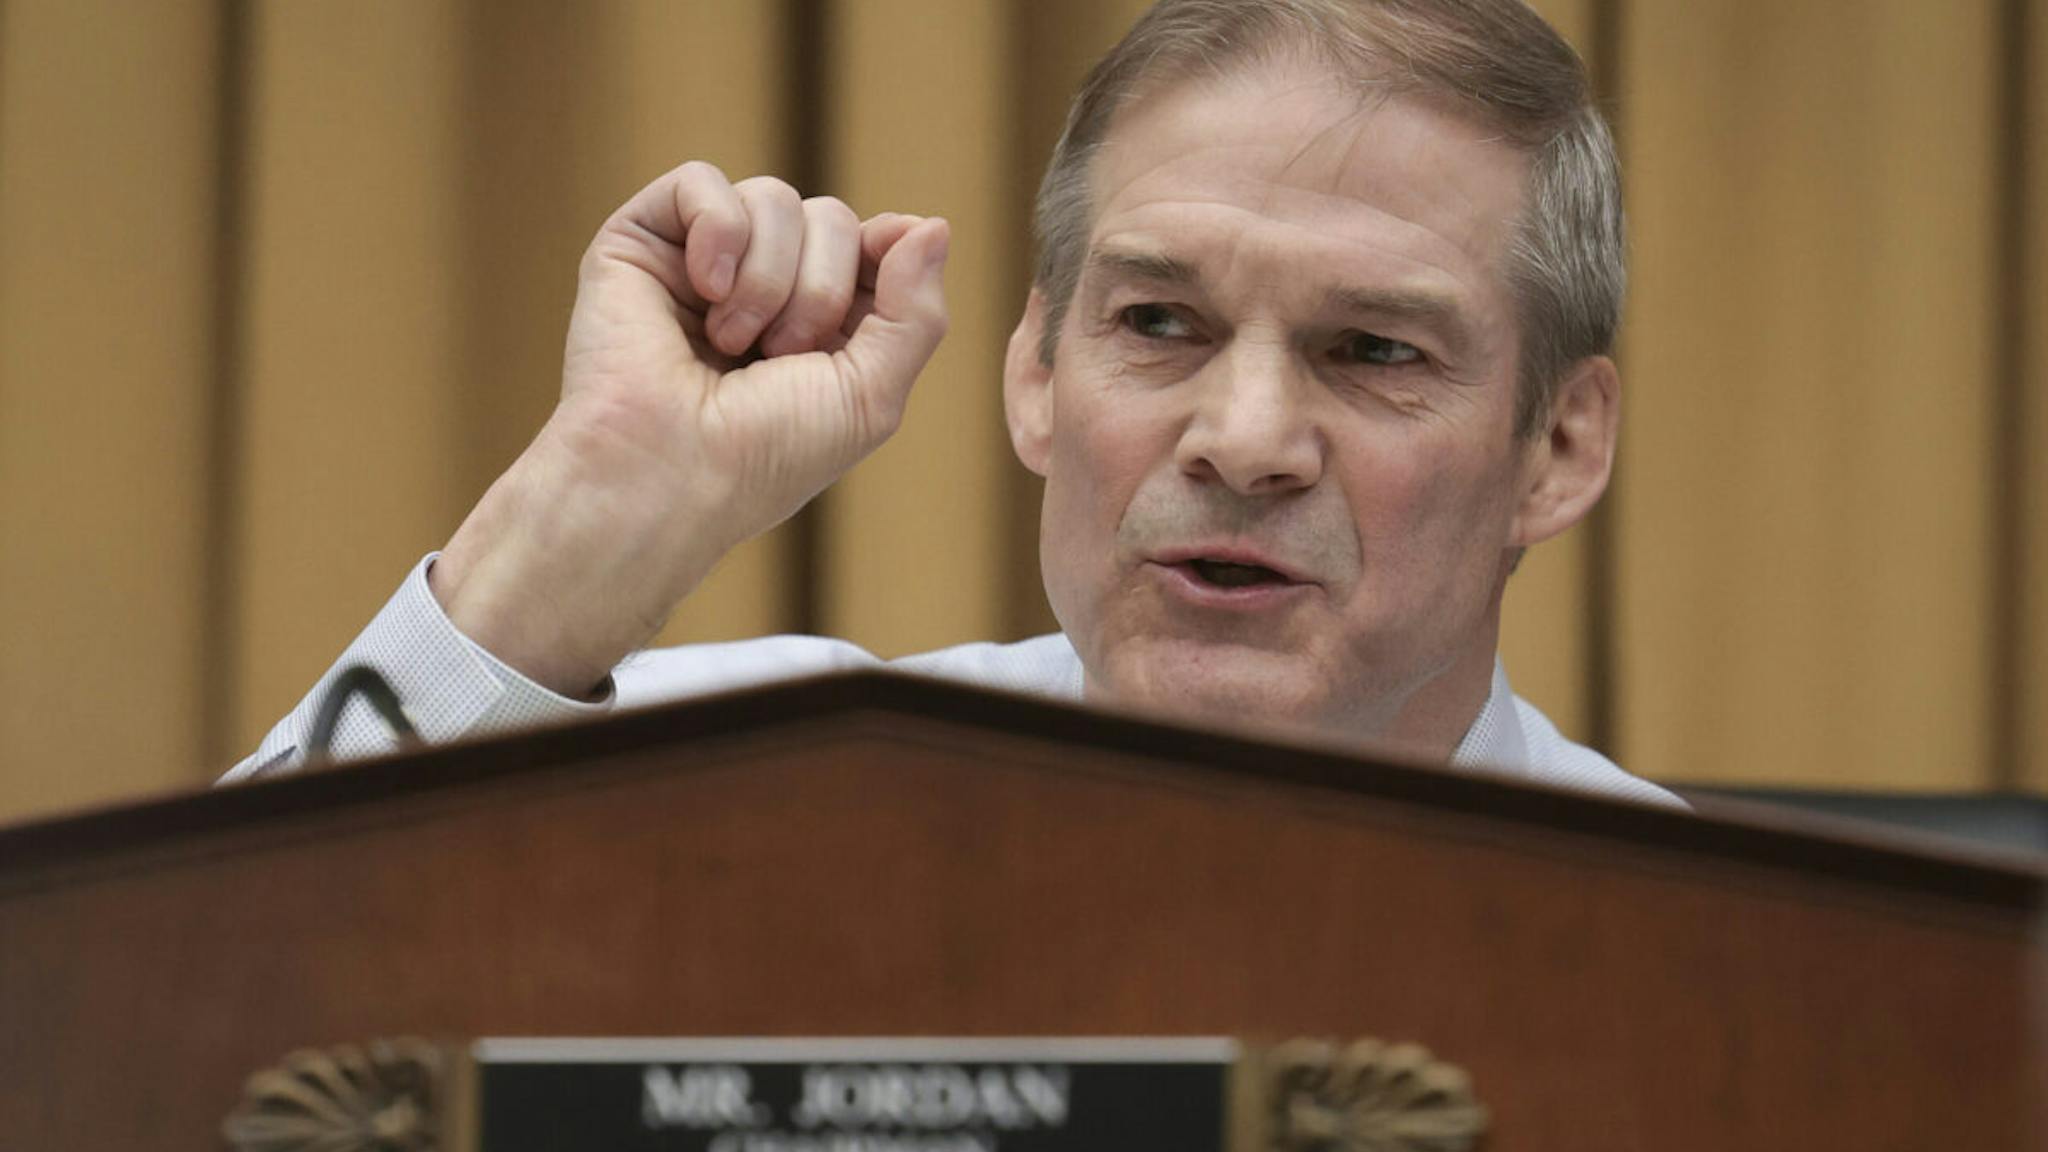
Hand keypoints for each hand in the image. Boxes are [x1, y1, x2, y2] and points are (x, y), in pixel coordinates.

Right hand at [431, 162, 950, 695]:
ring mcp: (704, 259)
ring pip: (774, 197)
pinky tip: (704, 289)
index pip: (873, 245)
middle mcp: (764, 283)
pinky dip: (717, 233)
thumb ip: (916, 312)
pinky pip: (701, 181)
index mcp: (820, 322)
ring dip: (768, 279)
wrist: (668, 472)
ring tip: (731, 343)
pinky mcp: (643, 240)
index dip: (882, 258)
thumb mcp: (872, 395)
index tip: (866, 305)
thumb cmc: (765, 455)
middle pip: (832, 217)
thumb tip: (932, 224)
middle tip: (779, 356)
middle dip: (820, 290)